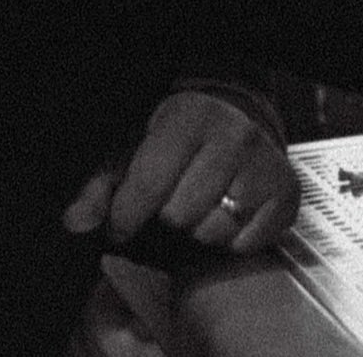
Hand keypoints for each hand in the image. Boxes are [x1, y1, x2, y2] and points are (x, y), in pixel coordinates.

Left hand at [63, 90, 298, 253]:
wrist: (238, 119)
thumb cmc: (178, 139)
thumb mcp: (132, 150)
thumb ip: (99, 188)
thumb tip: (75, 222)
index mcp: (189, 119)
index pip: (148, 185)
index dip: (126, 217)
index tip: (121, 225)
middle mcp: (233, 137)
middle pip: (180, 215)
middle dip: (166, 220)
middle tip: (169, 207)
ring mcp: (264, 166)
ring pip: (213, 232)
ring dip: (197, 232)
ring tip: (197, 210)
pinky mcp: (286, 194)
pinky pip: (245, 243)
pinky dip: (229, 240)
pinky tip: (224, 216)